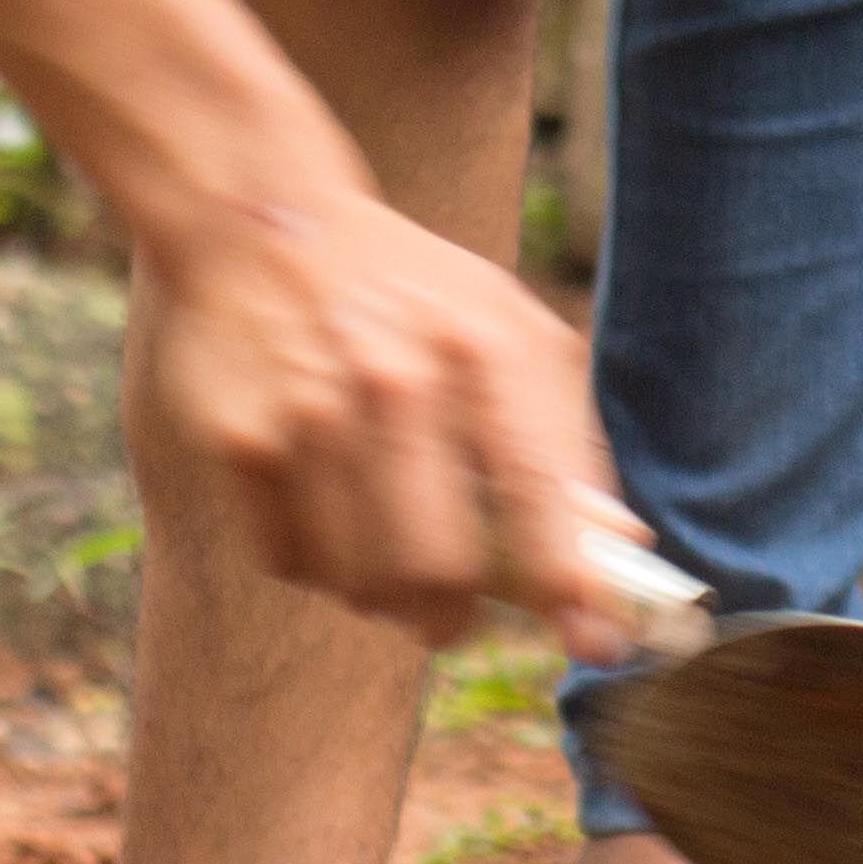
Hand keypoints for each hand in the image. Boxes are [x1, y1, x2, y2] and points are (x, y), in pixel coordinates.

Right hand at [143, 183, 649, 659]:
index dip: (568, 583)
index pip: (537, 491)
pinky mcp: (241, 442)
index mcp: (486, 348)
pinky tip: (327, 513)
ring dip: (384, 599)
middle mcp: (400, 382)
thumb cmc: (413, 294)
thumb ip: (565, 444)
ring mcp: (314, 415)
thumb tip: (621, 553)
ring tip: (388, 562)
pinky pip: (292, 562)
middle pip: (440, 567)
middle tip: (453, 619)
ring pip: (362, 582)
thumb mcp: (509, 334)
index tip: (594, 645)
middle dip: (455, 616)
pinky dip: (319, 565)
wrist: (263, 218)